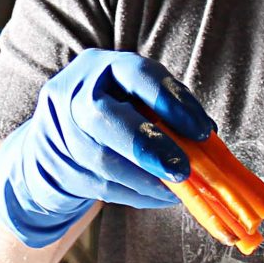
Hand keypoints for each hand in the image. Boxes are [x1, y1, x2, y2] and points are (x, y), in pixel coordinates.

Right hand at [0, 50, 214, 248]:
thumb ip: (166, 111)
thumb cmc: (114, 112)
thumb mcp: (134, 97)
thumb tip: (207, 139)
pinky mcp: (59, 168)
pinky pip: (103, 187)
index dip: (170, 101)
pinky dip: (138, 194)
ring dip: (147, 179)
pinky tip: (161, 196)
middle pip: (103, 118)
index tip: (201, 131)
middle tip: (182, 170)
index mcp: (99, 66)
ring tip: (179, 189)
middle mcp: (73, 94)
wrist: (56, 140)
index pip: (136, 75)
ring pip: (103, 161)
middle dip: (147, 146)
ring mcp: (60, 132)